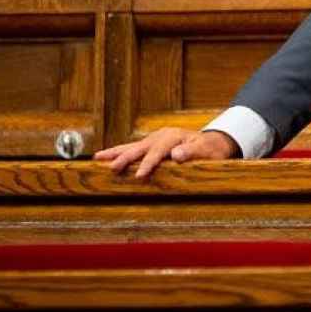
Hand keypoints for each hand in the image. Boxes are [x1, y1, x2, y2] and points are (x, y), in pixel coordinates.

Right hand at [93, 127, 238, 177]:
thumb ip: (192, 152)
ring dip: (115, 152)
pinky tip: (105, 157)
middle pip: (140, 147)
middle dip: (126, 158)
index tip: (140, 175)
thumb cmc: (210, 149)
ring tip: (98, 158)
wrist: (212, 142)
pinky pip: (132, 148)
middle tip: (114, 168)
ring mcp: (154, 139)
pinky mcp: (150, 144)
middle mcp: (161, 136)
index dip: (148, 163)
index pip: (158, 152)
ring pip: (132, 146)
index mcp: (173, 137)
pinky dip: (119, 152)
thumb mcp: (206, 151)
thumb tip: (177, 154)